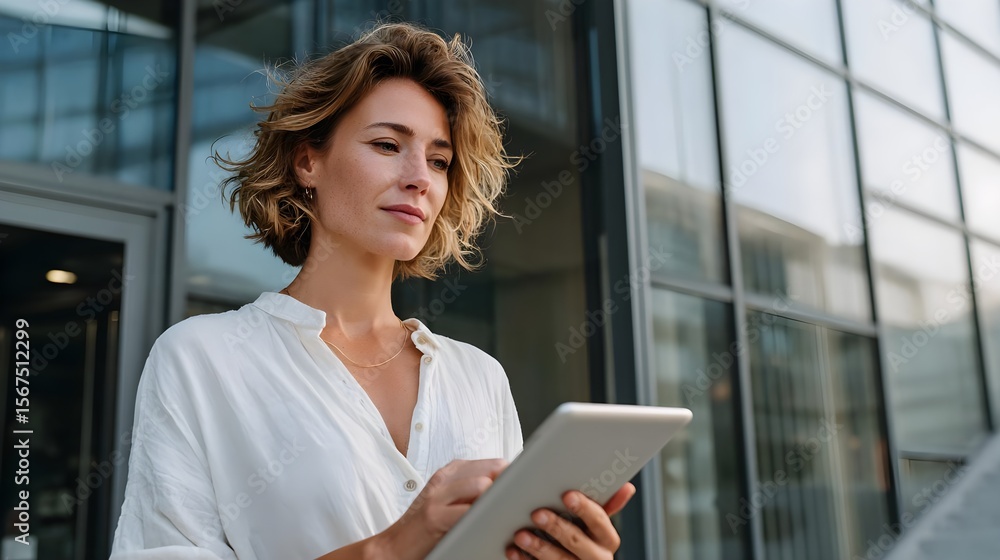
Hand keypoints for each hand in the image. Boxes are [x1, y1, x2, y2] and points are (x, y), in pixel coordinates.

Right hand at [374, 458, 508, 559]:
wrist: (397, 545)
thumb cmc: (429, 525)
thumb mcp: (451, 499)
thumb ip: (475, 489)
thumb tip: (509, 485)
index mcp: (452, 471)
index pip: (494, 463)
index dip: (512, 477)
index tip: (523, 490)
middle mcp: (444, 478)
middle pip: (491, 470)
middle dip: (508, 486)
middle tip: (517, 502)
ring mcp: (438, 495)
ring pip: (481, 486)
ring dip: (495, 501)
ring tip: (501, 514)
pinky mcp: (434, 516)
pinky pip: (467, 511)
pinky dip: (482, 517)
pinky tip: (487, 525)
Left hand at [505, 482, 635, 559]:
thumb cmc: (582, 535)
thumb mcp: (594, 521)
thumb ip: (606, 504)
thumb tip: (627, 487)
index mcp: (607, 538)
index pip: (599, 520)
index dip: (584, 508)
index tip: (568, 496)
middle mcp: (596, 556)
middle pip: (577, 542)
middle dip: (557, 527)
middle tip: (537, 514)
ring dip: (538, 547)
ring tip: (521, 535)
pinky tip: (514, 551)